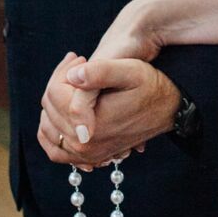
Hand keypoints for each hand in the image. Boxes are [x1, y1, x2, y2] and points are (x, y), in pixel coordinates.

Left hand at [38, 51, 180, 167]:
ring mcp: (85, 156)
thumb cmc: (151, 86)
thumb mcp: (131, 71)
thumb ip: (101, 72)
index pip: (54, 94)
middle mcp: (85, 147)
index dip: (64, 70)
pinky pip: (56, 150)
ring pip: (48, 128)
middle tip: (78, 65)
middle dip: (59, 81)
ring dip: (53, 102)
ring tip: (72, 84)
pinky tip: (60, 112)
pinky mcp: (88, 158)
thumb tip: (73, 76)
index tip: (80, 58)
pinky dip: (51, 131)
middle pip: (49, 109)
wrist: (169, 108)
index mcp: (92, 126)